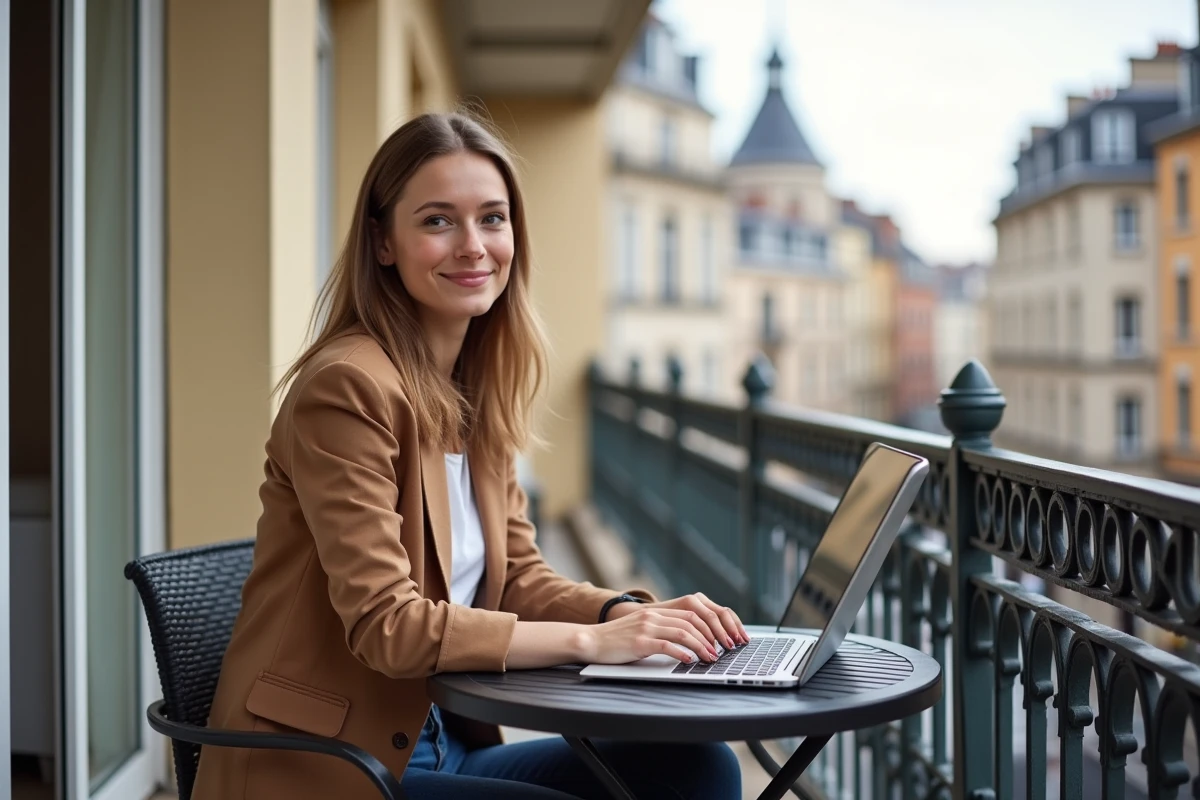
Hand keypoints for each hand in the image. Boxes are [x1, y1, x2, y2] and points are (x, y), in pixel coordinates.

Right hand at [607, 593, 749, 651]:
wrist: (591, 641)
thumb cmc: (617, 641)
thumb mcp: (642, 630)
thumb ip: (662, 630)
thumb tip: (689, 642)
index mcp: (656, 612)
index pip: (693, 614)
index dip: (711, 626)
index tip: (723, 640)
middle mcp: (653, 616)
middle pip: (692, 621)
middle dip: (712, 635)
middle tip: (724, 650)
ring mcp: (646, 627)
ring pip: (683, 632)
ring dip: (701, 646)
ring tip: (711, 657)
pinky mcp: (640, 641)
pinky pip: (666, 644)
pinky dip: (682, 652)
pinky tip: (690, 660)